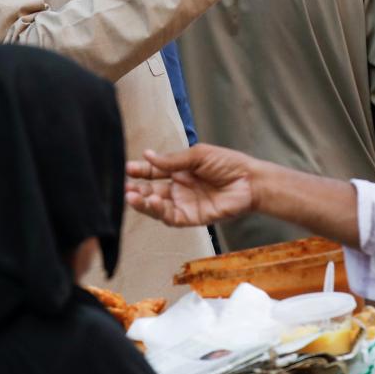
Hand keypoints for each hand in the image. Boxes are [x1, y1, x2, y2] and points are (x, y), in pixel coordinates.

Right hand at [125, 144, 259, 227]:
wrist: (250, 181)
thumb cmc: (228, 164)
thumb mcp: (197, 156)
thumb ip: (172, 160)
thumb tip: (147, 155)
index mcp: (180, 171)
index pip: (154, 172)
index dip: (141, 170)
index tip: (128, 169)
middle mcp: (179, 188)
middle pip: (152, 191)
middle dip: (137, 190)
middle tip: (124, 188)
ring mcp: (184, 204)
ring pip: (158, 206)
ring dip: (143, 202)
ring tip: (131, 197)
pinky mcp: (192, 218)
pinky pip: (171, 217)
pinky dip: (159, 211)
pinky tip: (153, 203)